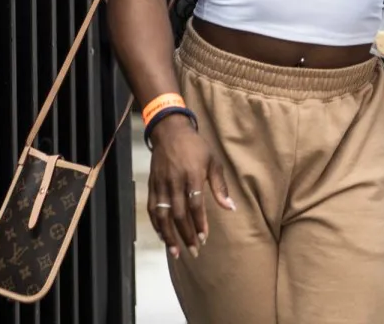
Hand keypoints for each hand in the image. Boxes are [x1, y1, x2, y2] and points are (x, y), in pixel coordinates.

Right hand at [147, 116, 234, 259]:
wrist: (170, 131)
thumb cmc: (196, 147)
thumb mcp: (213, 161)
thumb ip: (220, 186)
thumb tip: (230, 208)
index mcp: (192, 175)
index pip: (195, 205)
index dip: (199, 223)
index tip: (204, 238)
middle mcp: (175, 181)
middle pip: (178, 214)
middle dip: (186, 235)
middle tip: (195, 250)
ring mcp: (161, 184)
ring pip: (162, 215)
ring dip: (169, 235)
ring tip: (176, 252)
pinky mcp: (152, 185)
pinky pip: (152, 209)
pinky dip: (156, 225)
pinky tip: (162, 236)